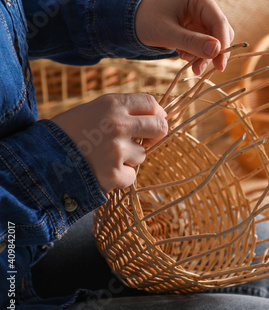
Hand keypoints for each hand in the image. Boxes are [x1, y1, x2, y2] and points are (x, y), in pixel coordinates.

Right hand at [52, 94, 167, 192]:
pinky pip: (132, 176)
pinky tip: (102, 172)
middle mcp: (117, 124)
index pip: (151, 103)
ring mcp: (117, 150)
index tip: (154, 121)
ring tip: (104, 157)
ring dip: (129, 159)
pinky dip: (120, 178)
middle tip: (144, 142)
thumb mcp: (92, 110)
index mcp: (112, 104)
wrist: (39, 160)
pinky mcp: (114, 174)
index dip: (157, 113)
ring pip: (142, 155)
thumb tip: (159, 115)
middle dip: (156, 136)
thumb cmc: (66, 134)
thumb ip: (121, 111)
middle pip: (159, 127)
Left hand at [135, 0, 233, 74]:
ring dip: (204, 56)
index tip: (220, 66)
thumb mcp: (167, 32)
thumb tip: (217, 51)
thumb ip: (191, 41)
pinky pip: (205, 45)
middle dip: (212, 53)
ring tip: (189, 64)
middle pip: (220, 33)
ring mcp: (200, 20)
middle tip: (200, 69)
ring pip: (214, 42)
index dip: (223, 45)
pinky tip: (183, 54)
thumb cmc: (146, 20)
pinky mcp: (196, 30)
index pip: (219, 22)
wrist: (132, 23)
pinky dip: (197, 55)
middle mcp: (203, 8)